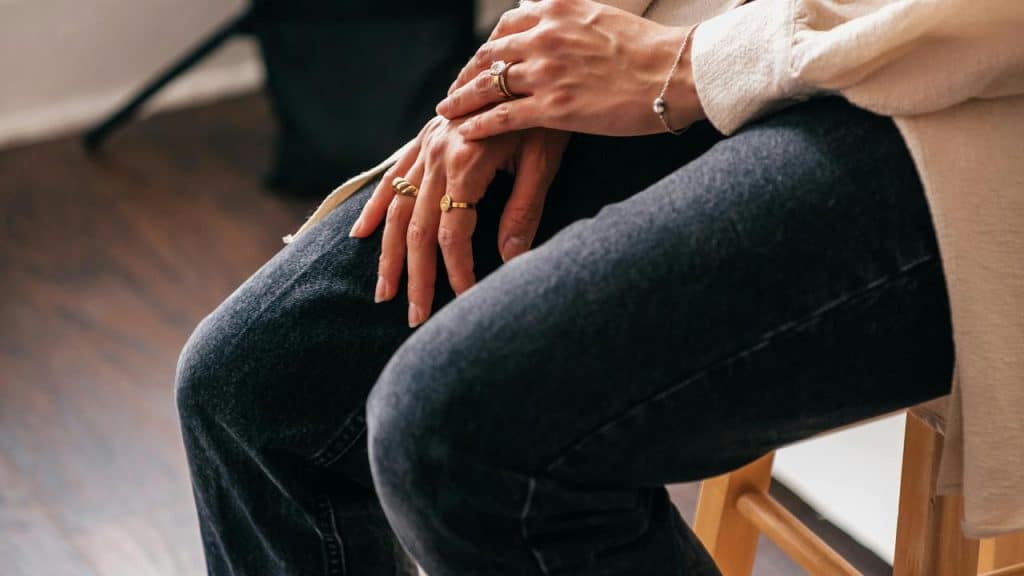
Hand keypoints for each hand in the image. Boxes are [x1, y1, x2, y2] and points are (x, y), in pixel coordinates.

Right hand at [349, 117, 568, 326]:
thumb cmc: (546, 114)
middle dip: (416, 276)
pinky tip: (361, 234)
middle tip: (415, 317)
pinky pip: (392, 176)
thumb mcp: (544, 160)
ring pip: (397, 207)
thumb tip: (511, 261)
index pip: (453, 232)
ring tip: (383, 292)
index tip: (465, 301)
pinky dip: (375, 206)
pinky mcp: (424, 140)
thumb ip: (523, 210)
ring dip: (389, 253)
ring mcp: (426, 146)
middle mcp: (437, 154)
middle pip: (417, 228)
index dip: (458, 271)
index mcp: (465, 161)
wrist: (531, 65)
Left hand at [435, 0, 704, 138]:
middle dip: (467, 76)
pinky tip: (464, 132)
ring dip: (462, 100)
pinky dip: (478, 124)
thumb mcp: (601, 17)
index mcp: (556, 10)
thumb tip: (554, 22)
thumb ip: (570, 22)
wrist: (676, 72)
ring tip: (447, 112)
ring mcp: (546, 72)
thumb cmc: (648, 51)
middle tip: (454, 92)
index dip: (486, 49)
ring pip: (488, 86)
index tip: (478, 63)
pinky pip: (502, 116)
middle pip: (489, 56)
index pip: (505, 27)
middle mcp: (544, 36)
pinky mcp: (553, 108)